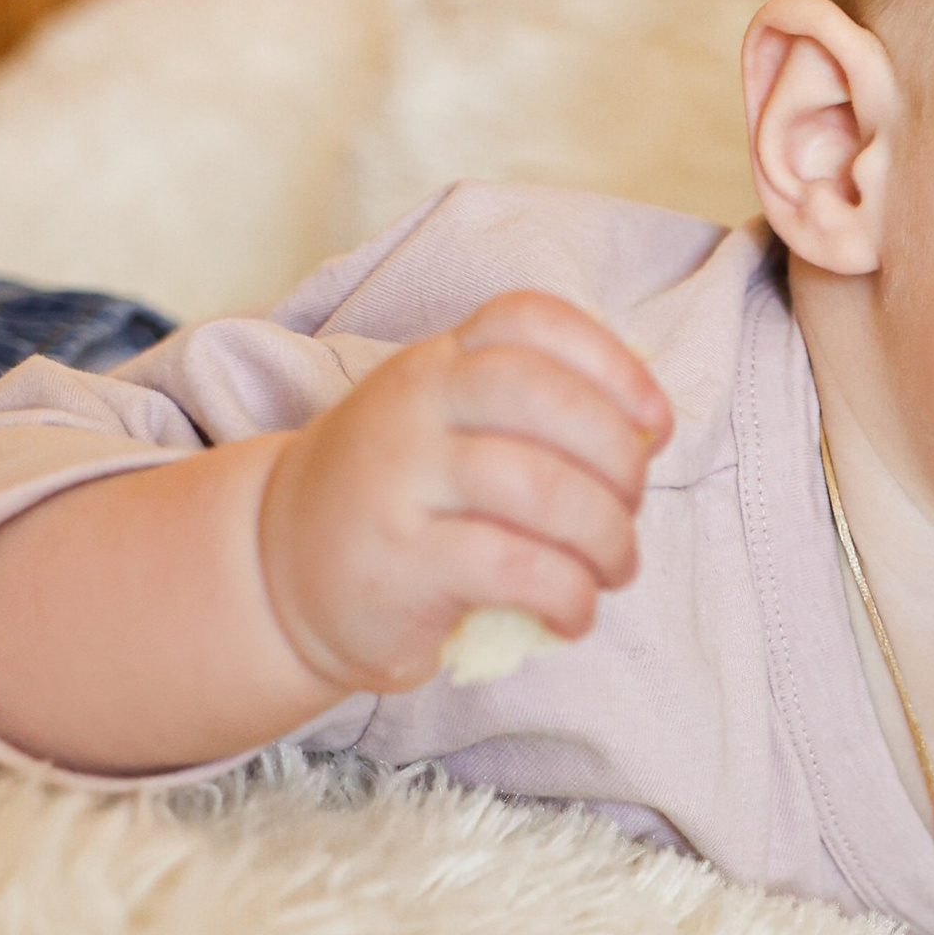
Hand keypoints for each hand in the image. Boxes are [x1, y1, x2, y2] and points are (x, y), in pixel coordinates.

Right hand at [257, 294, 671, 696]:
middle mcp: (414, 406)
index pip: (530, 321)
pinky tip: (573, 613)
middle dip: (618, 456)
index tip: (654, 422)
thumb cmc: (398, 500)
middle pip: (544, 396)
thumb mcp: (446, 427)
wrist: (280, 569)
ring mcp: (400, 481)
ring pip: (539, 485)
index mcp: (438, 363)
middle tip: (629, 507)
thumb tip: (645, 433)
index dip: (612, 364)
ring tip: (613, 569)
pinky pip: (511, 565)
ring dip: (606, 535)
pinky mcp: (399, 562)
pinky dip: (567, 593)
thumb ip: (527, 415)